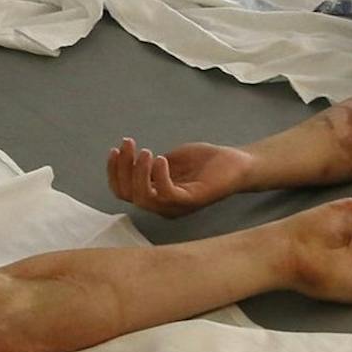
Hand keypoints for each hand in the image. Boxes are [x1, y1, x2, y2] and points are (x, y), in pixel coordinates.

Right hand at [107, 137, 255, 216]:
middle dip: (122, 168)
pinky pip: (166, 194)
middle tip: (128, 145)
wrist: (237, 163)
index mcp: (156, 197)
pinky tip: (161, 159)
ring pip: (143, 197)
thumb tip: (130, 159)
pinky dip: (158, 176)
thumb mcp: (171, 160)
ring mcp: (176, 206)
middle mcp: (163, 206)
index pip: (123, 192)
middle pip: (128, 194)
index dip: (114, 172)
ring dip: (138, 172)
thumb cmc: (206, 163)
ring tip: (145, 151)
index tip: (116, 149)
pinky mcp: (191, 200)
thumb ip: (150, 164)